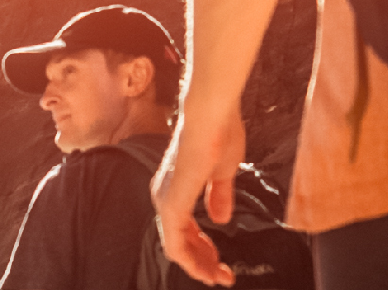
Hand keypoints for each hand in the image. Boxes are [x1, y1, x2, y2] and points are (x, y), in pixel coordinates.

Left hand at [149, 106, 246, 285]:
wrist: (212, 114)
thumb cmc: (219, 132)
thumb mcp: (222, 172)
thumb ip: (219, 196)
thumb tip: (221, 218)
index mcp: (176, 188)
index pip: (185, 229)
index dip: (204, 249)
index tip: (222, 262)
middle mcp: (164, 196)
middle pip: (180, 242)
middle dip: (203, 262)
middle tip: (222, 277)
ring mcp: (166, 200)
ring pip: (177, 248)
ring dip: (199, 265)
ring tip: (219, 277)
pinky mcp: (172, 203)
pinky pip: (176, 244)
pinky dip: (191, 261)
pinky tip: (206, 270)